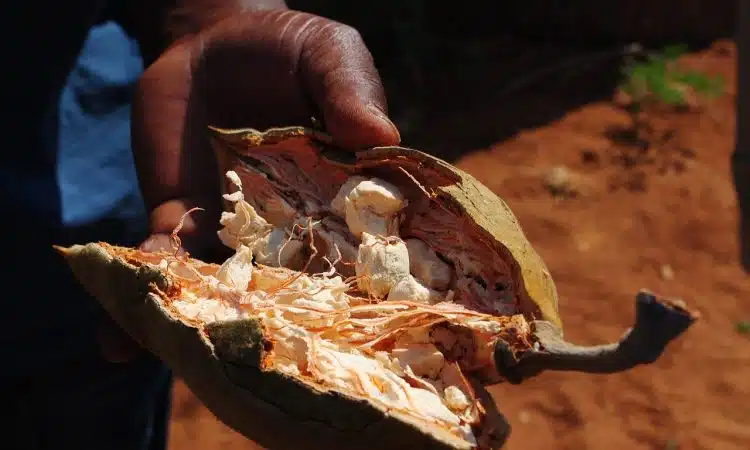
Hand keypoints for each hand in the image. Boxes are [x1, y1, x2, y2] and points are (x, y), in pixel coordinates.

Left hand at [98, 9, 399, 361]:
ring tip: (192, 356)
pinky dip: (146, 290)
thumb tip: (380, 139)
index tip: (365, 331)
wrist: (212, 43)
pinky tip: (120, 336)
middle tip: (278, 369)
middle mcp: (294, 227)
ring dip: (209, 322)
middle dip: (286, 326)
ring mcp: (237, 229)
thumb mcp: (330, 54)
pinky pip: (165, 258)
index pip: (363, 248)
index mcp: (344, 197)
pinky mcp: (183, 218)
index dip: (366, 290)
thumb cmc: (288, 48)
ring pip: (228, 286)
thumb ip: (349, 90)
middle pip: (295, 286)